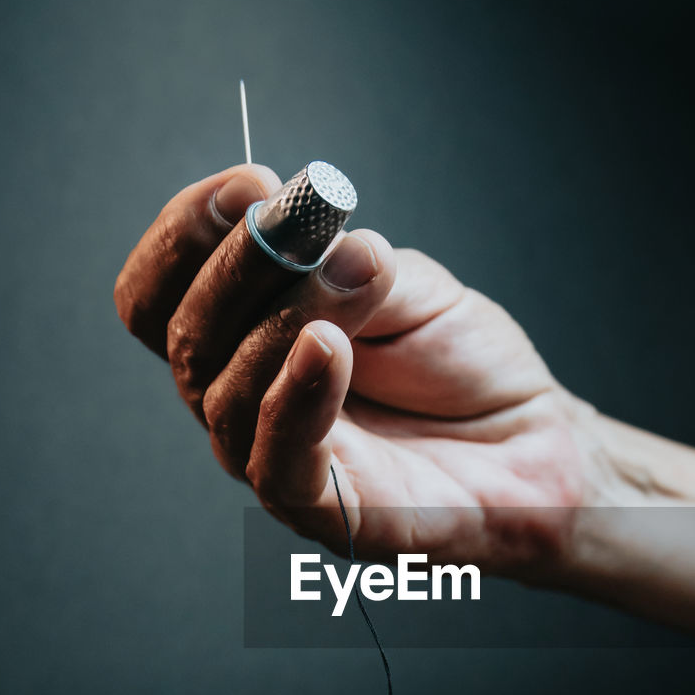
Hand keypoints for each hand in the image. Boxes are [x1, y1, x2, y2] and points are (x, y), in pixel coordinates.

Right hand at [114, 162, 592, 574]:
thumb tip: (302, 229)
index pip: (160, 295)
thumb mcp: (400, 285)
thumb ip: (341, 262)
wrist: (534, 439)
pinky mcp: (319, 511)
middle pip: (184, 337)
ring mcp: (272, 458)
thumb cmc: (461, 365)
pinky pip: (278, 458)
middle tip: (293, 212)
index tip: (247, 183)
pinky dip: (295, 394)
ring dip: (281, 318)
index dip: (185, 234)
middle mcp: (240, 400)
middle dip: (234, 263)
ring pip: (224, 394)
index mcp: (242, 340)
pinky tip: (328, 346)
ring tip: (356, 275)